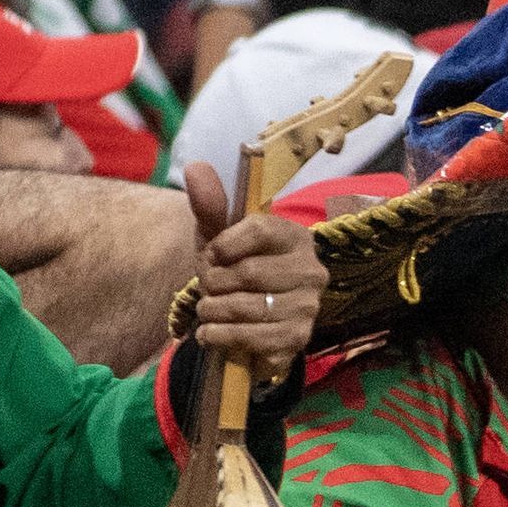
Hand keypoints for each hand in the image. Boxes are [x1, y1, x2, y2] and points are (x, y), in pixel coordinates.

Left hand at [182, 165, 322, 375]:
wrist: (244, 323)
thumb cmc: (233, 272)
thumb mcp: (219, 238)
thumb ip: (210, 205)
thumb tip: (195, 167)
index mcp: (296, 237)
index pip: (259, 230)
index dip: (223, 245)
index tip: (211, 256)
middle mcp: (312, 270)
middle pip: (249, 272)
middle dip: (214, 283)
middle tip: (206, 288)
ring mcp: (308, 307)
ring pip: (246, 307)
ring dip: (213, 311)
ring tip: (206, 311)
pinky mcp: (297, 339)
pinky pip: (251, 337)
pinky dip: (219, 336)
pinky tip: (210, 333)